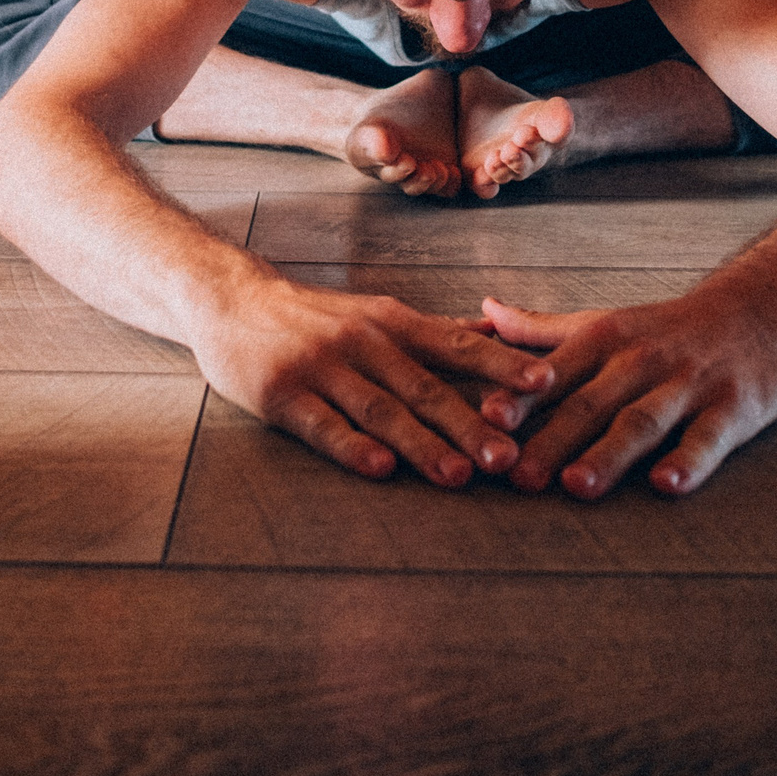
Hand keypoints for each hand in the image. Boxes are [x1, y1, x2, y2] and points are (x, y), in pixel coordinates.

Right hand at [199, 280, 553, 485]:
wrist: (230, 300)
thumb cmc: (314, 316)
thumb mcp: (377, 314)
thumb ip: (436, 331)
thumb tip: (500, 332)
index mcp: (392, 322)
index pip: (457, 344)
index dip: (502, 365)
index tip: (546, 383)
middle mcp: (362, 341)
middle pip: (426, 387)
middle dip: (471, 422)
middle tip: (511, 457)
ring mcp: (321, 368)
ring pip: (381, 410)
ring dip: (423, 444)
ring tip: (459, 475)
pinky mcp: (281, 395)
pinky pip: (324, 425)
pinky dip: (353, 448)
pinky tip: (381, 469)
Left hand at [480, 295, 776, 499]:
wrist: (757, 308)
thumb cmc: (665, 328)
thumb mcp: (604, 322)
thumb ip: (542, 329)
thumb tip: (483, 312)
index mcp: (605, 339)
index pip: (555, 370)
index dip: (521, 397)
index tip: (486, 420)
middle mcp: (643, 359)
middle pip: (592, 403)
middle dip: (553, 440)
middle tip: (519, 478)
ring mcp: (689, 383)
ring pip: (643, 421)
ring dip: (610, 454)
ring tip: (578, 485)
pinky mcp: (734, 407)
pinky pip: (709, 437)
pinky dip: (689, 461)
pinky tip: (667, 484)